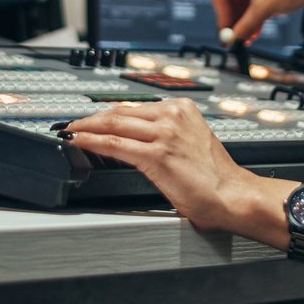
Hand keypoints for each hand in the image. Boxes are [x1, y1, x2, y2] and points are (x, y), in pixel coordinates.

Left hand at [63, 99, 264, 232]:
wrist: (234, 196)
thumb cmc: (217, 178)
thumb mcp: (191, 143)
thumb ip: (167, 136)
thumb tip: (139, 141)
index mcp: (182, 109)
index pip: (134, 106)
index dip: (108, 112)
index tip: (93, 117)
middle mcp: (172, 116)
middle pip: (119, 111)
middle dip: (91, 117)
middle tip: (72, 123)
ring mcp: (164, 134)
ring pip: (113, 124)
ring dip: (85, 127)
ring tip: (69, 131)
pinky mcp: (156, 155)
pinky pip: (114, 145)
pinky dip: (91, 141)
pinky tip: (79, 142)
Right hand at [210, 0, 303, 43]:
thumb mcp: (264, 9)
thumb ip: (245, 25)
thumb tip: (233, 37)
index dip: (223, 18)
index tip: (227, 35)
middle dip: (234, 20)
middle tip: (236, 37)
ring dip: (245, 18)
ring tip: (249, 36)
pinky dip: (254, 11)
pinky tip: (256, 27)